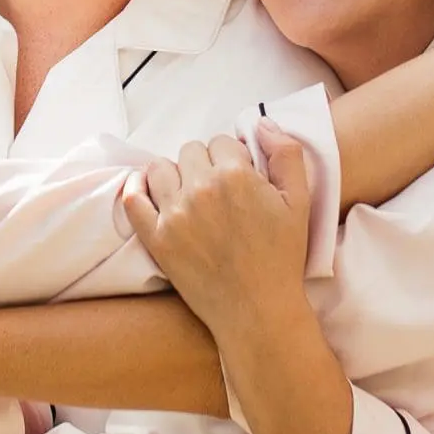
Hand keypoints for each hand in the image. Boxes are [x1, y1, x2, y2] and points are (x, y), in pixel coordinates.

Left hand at [123, 126, 314, 344]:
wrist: (257, 310)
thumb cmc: (281, 257)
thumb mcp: (300, 202)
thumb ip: (287, 154)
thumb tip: (263, 123)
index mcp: (236, 176)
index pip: (222, 142)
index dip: (232, 157)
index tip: (239, 177)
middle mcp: (200, 189)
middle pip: (190, 151)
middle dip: (204, 164)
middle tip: (217, 189)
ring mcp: (174, 214)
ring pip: (160, 168)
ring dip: (174, 174)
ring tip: (188, 192)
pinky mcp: (156, 238)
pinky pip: (133, 199)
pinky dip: (136, 189)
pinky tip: (146, 189)